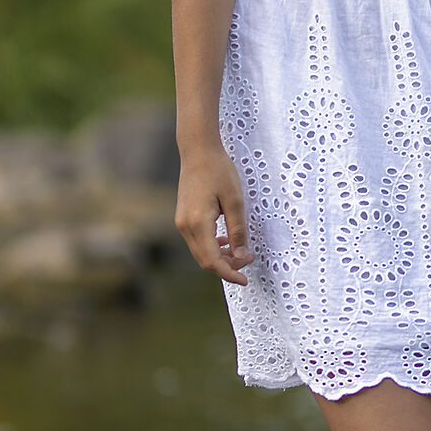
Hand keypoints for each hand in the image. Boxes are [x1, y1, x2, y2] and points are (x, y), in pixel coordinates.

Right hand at [175, 146, 253, 284]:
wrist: (198, 151)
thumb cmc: (219, 171)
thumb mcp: (235, 201)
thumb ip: (238, 230)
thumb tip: (241, 256)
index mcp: (197, 223)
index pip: (212, 261)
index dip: (229, 274)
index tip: (245, 280)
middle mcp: (185, 227)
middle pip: (205, 261)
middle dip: (227, 266)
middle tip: (248, 258)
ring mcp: (181, 223)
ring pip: (201, 253)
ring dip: (220, 257)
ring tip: (240, 250)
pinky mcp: (183, 218)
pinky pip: (197, 242)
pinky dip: (212, 247)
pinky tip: (226, 240)